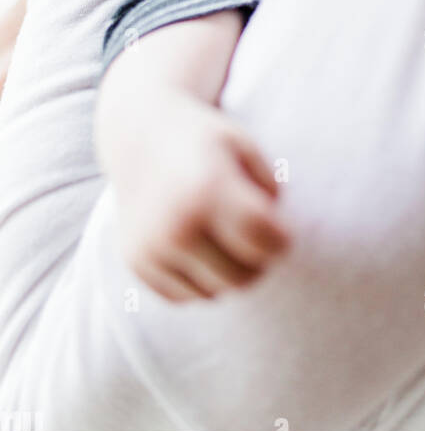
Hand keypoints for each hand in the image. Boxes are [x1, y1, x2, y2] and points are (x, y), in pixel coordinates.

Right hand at [103, 85, 289, 302]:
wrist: (141, 133)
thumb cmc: (204, 141)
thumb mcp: (245, 146)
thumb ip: (270, 190)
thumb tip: (276, 239)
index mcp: (208, 190)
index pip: (264, 242)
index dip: (282, 241)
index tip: (281, 229)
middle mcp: (176, 225)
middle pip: (242, 277)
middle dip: (258, 262)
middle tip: (256, 238)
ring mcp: (152, 248)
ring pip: (214, 293)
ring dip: (228, 274)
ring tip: (227, 239)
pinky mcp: (136, 263)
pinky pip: (184, 297)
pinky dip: (198, 280)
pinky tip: (199, 247)